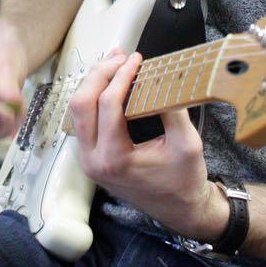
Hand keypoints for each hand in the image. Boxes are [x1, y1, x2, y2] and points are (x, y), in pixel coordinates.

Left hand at [70, 50, 227, 242]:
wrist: (180, 209)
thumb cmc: (184, 182)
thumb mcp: (187, 144)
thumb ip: (173, 109)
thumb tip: (162, 75)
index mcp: (115, 160)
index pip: (108, 106)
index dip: (121, 76)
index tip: (136, 59)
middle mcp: (93, 161)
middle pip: (82, 104)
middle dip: (101, 74)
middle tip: (122, 56)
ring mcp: (88, 158)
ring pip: (78, 109)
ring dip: (95, 82)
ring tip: (115, 62)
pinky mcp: (90, 154)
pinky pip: (84, 119)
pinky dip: (94, 95)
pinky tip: (110, 81)